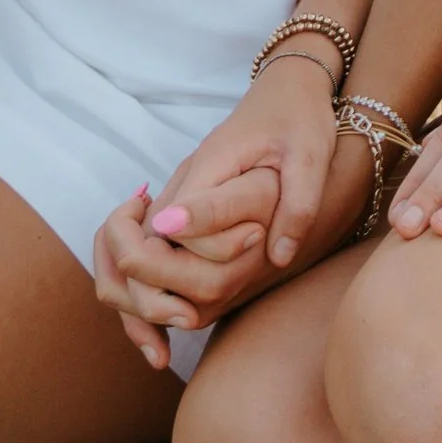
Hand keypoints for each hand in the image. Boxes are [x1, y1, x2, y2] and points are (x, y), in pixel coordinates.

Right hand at [92, 54, 354, 365]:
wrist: (287, 91)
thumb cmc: (299, 118)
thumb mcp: (311, 153)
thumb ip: (296, 202)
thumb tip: (277, 257)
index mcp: (207, 169)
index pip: (173, 223)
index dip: (182, 264)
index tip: (192, 306)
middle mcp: (181, 186)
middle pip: (136, 247)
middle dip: (149, 296)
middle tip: (183, 324)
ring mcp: (178, 199)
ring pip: (130, 256)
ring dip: (137, 304)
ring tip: (160, 351)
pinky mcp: (184, 212)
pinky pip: (150, 255)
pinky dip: (144, 295)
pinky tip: (163, 339)